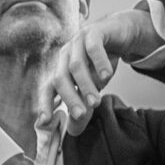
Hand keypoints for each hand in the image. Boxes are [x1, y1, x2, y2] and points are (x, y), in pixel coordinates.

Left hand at [45, 8, 164, 135]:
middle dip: (69, 98)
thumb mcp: (92, 87)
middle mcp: (65, 55)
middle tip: (80, 115)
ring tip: (95, 102)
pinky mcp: (95, 32)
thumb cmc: (102, 63)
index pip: (47, 87)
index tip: (45, 121)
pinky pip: (94, 48)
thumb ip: (83, 106)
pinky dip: (99, 63)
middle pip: (60, 78)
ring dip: (85, 86)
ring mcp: (78, 42)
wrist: (120, 33)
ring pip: (76, 65)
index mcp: (60, 68)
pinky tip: (106, 76)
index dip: (44, 104)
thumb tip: (73, 132)